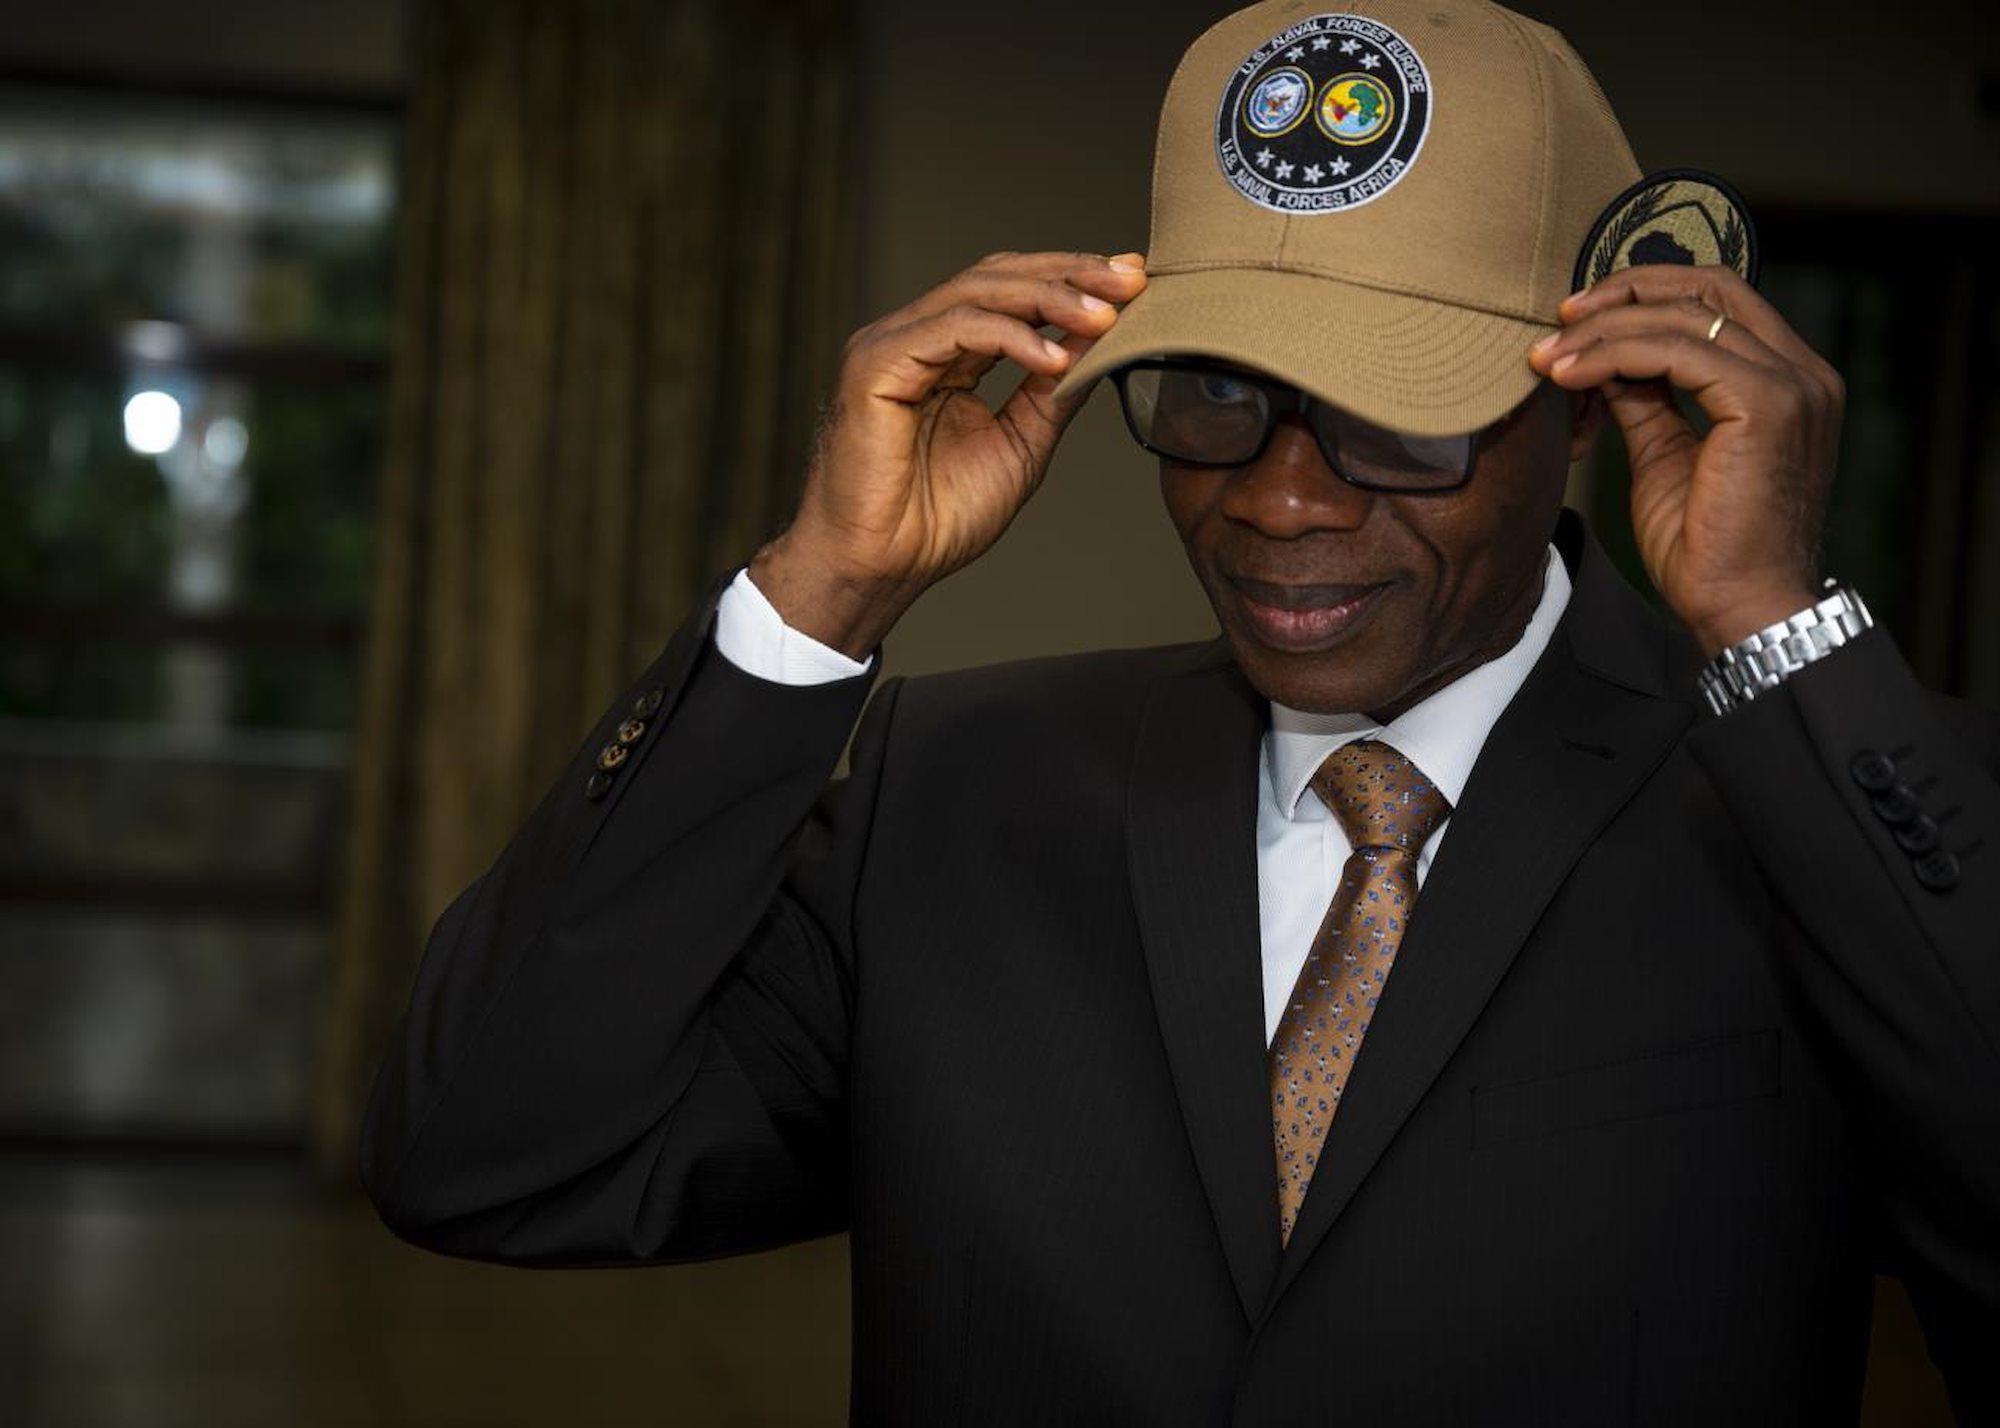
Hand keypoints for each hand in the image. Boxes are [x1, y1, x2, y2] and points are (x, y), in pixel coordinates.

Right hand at [752, 251, 1149, 657]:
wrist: (882, 567)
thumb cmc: (937, 521)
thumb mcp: (1020, 444)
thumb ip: (1053, 390)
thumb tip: (1102, 337)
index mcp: (944, 354)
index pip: (1010, 293)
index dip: (1070, 280)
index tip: (1133, 282)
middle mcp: (915, 338)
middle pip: (996, 277)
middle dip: (1069, 274)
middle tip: (1130, 281)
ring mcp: (891, 345)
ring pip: (976, 292)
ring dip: (1049, 298)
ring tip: (1105, 316)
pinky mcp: (876, 363)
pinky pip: (952, 329)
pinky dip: (1009, 337)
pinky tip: (1055, 358)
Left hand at [1527, 264, 1844, 655]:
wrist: (1739, 606)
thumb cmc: (1706, 547)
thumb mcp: (1664, 454)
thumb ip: (1645, 399)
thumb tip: (1604, 360)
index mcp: (1787, 378)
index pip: (1719, 298)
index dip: (1645, 293)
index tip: (1577, 318)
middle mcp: (1802, 371)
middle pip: (1709, 285)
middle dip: (1624, 292)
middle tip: (1560, 318)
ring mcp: (1792, 384)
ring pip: (1685, 317)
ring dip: (1604, 330)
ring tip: (1549, 357)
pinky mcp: (1767, 404)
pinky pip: (1678, 352)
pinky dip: (1615, 355)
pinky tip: (1570, 375)